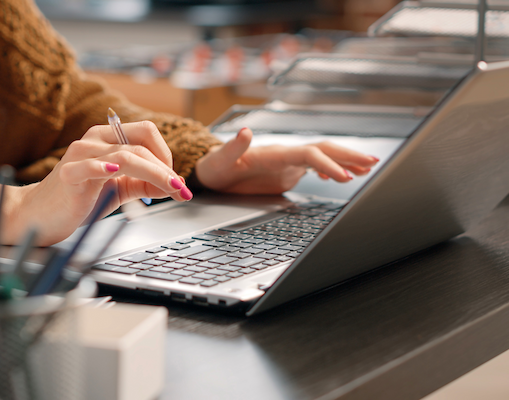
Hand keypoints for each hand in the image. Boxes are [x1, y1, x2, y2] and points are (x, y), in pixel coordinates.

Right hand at [0, 121, 191, 245]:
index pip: (147, 133)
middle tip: (181, 189)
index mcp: (107, 138)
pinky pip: (89, 166)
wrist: (39, 215)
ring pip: (126, 155)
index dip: (167, 155)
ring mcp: (80, 155)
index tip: (175, 180)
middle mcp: (94, 140)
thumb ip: (143, 183)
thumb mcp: (118, 188)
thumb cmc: (77, 199)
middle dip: (167, 169)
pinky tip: (116, 170)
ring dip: (154, 173)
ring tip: (170, 189)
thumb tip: (173, 184)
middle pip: (141, 144)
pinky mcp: (69, 174)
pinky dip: (104, 166)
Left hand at [195, 127, 378, 193]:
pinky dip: (332, 169)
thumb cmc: (214, 166)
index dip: (328, 163)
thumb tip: (245, 131)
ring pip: (323, 156)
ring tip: (368, 168)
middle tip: (373, 163)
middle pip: (323, 150)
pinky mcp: (286, 171)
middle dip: (348, 156)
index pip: (308, 154)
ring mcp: (287, 163)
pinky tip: (342, 177)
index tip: (344, 176)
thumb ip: (233, 147)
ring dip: (345, 161)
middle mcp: (285, 154)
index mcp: (274, 152)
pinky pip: (315, 167)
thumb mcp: (219, 159)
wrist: (210, 170)